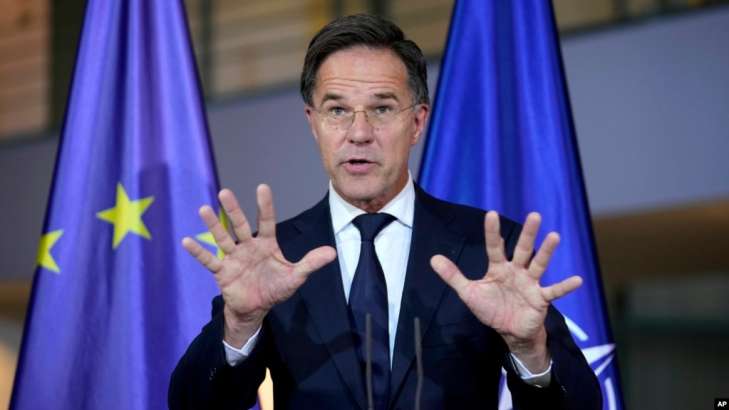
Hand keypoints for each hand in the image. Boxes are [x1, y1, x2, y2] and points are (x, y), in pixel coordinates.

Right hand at [182, 185, 335, 346]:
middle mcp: (248, 246)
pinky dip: (198, 252)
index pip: (266, 221)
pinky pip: (209, 260)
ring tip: (203, 209)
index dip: (264, 205)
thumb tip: (333, 252)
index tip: (262, 187)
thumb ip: (310, 263)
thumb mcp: (295, 276)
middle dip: (233, 209)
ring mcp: (233, 258)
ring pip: (222, 238)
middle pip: (239, 225)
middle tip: (225, 192)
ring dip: (213, 225)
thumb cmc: (275, 288)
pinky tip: (186, 241)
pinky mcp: (222, 272)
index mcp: (266, 244)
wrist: (256, 309)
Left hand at [430, 211, 581, 371]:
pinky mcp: (541, 299)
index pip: (495, 246)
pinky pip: (554, 291)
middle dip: (528, 233)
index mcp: (499, 268)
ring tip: (555, 236)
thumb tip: (433, 259)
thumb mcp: (469, 293)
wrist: (509, 331)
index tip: (492, 214)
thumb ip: (453, 276)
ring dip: (547, 252)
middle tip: (535, 214)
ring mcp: (530, 283)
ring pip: (539, 264)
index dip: (492, 232)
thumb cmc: (490, 309)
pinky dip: (565, 287)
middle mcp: (517, 271)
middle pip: (523, 249)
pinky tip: (578, 280)